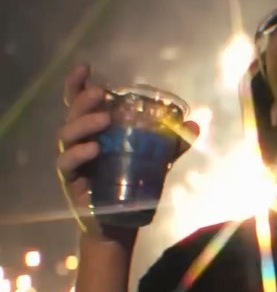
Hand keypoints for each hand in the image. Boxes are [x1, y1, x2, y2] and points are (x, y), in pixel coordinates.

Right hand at [56, 63, 198, 239]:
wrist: (118, 225)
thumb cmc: (131, 186)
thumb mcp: (153, 162)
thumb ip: (171, 144)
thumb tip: (194, 124)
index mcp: (93, 131)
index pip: (77, 102)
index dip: (76, 83)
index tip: (85, 66)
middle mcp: (78, 142)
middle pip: (72, 114)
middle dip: (84, 100)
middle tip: (101, 93)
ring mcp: (72, 161)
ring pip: (67, 136)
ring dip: (83, 123)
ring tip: (104, 118)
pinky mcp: (70, 182)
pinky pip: (68, 164)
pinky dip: (80, 154)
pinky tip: (94, 149)